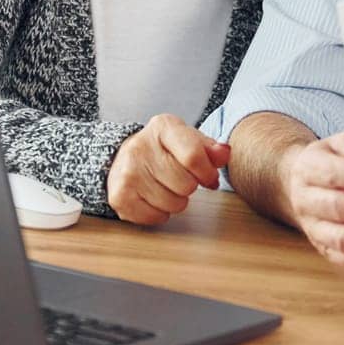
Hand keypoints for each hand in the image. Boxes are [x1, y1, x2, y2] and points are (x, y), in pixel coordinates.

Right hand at [108, 114, 231, 225]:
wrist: (124, 157)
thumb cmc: (164, 150)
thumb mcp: (189, 140)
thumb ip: (211, 149)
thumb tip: (224, 153)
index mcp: (162, 127)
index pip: (193, 156)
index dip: (207, 173)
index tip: (209, 178)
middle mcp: (139, 147)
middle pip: (186, 184)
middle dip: (190, 186)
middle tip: (180, 179)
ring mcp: (127, 172)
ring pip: (173, 204)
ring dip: (176, 201)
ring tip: (167, 188)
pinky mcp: (119, 196)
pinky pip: (156, 217)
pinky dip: (160, 213)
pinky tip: (154, 198)